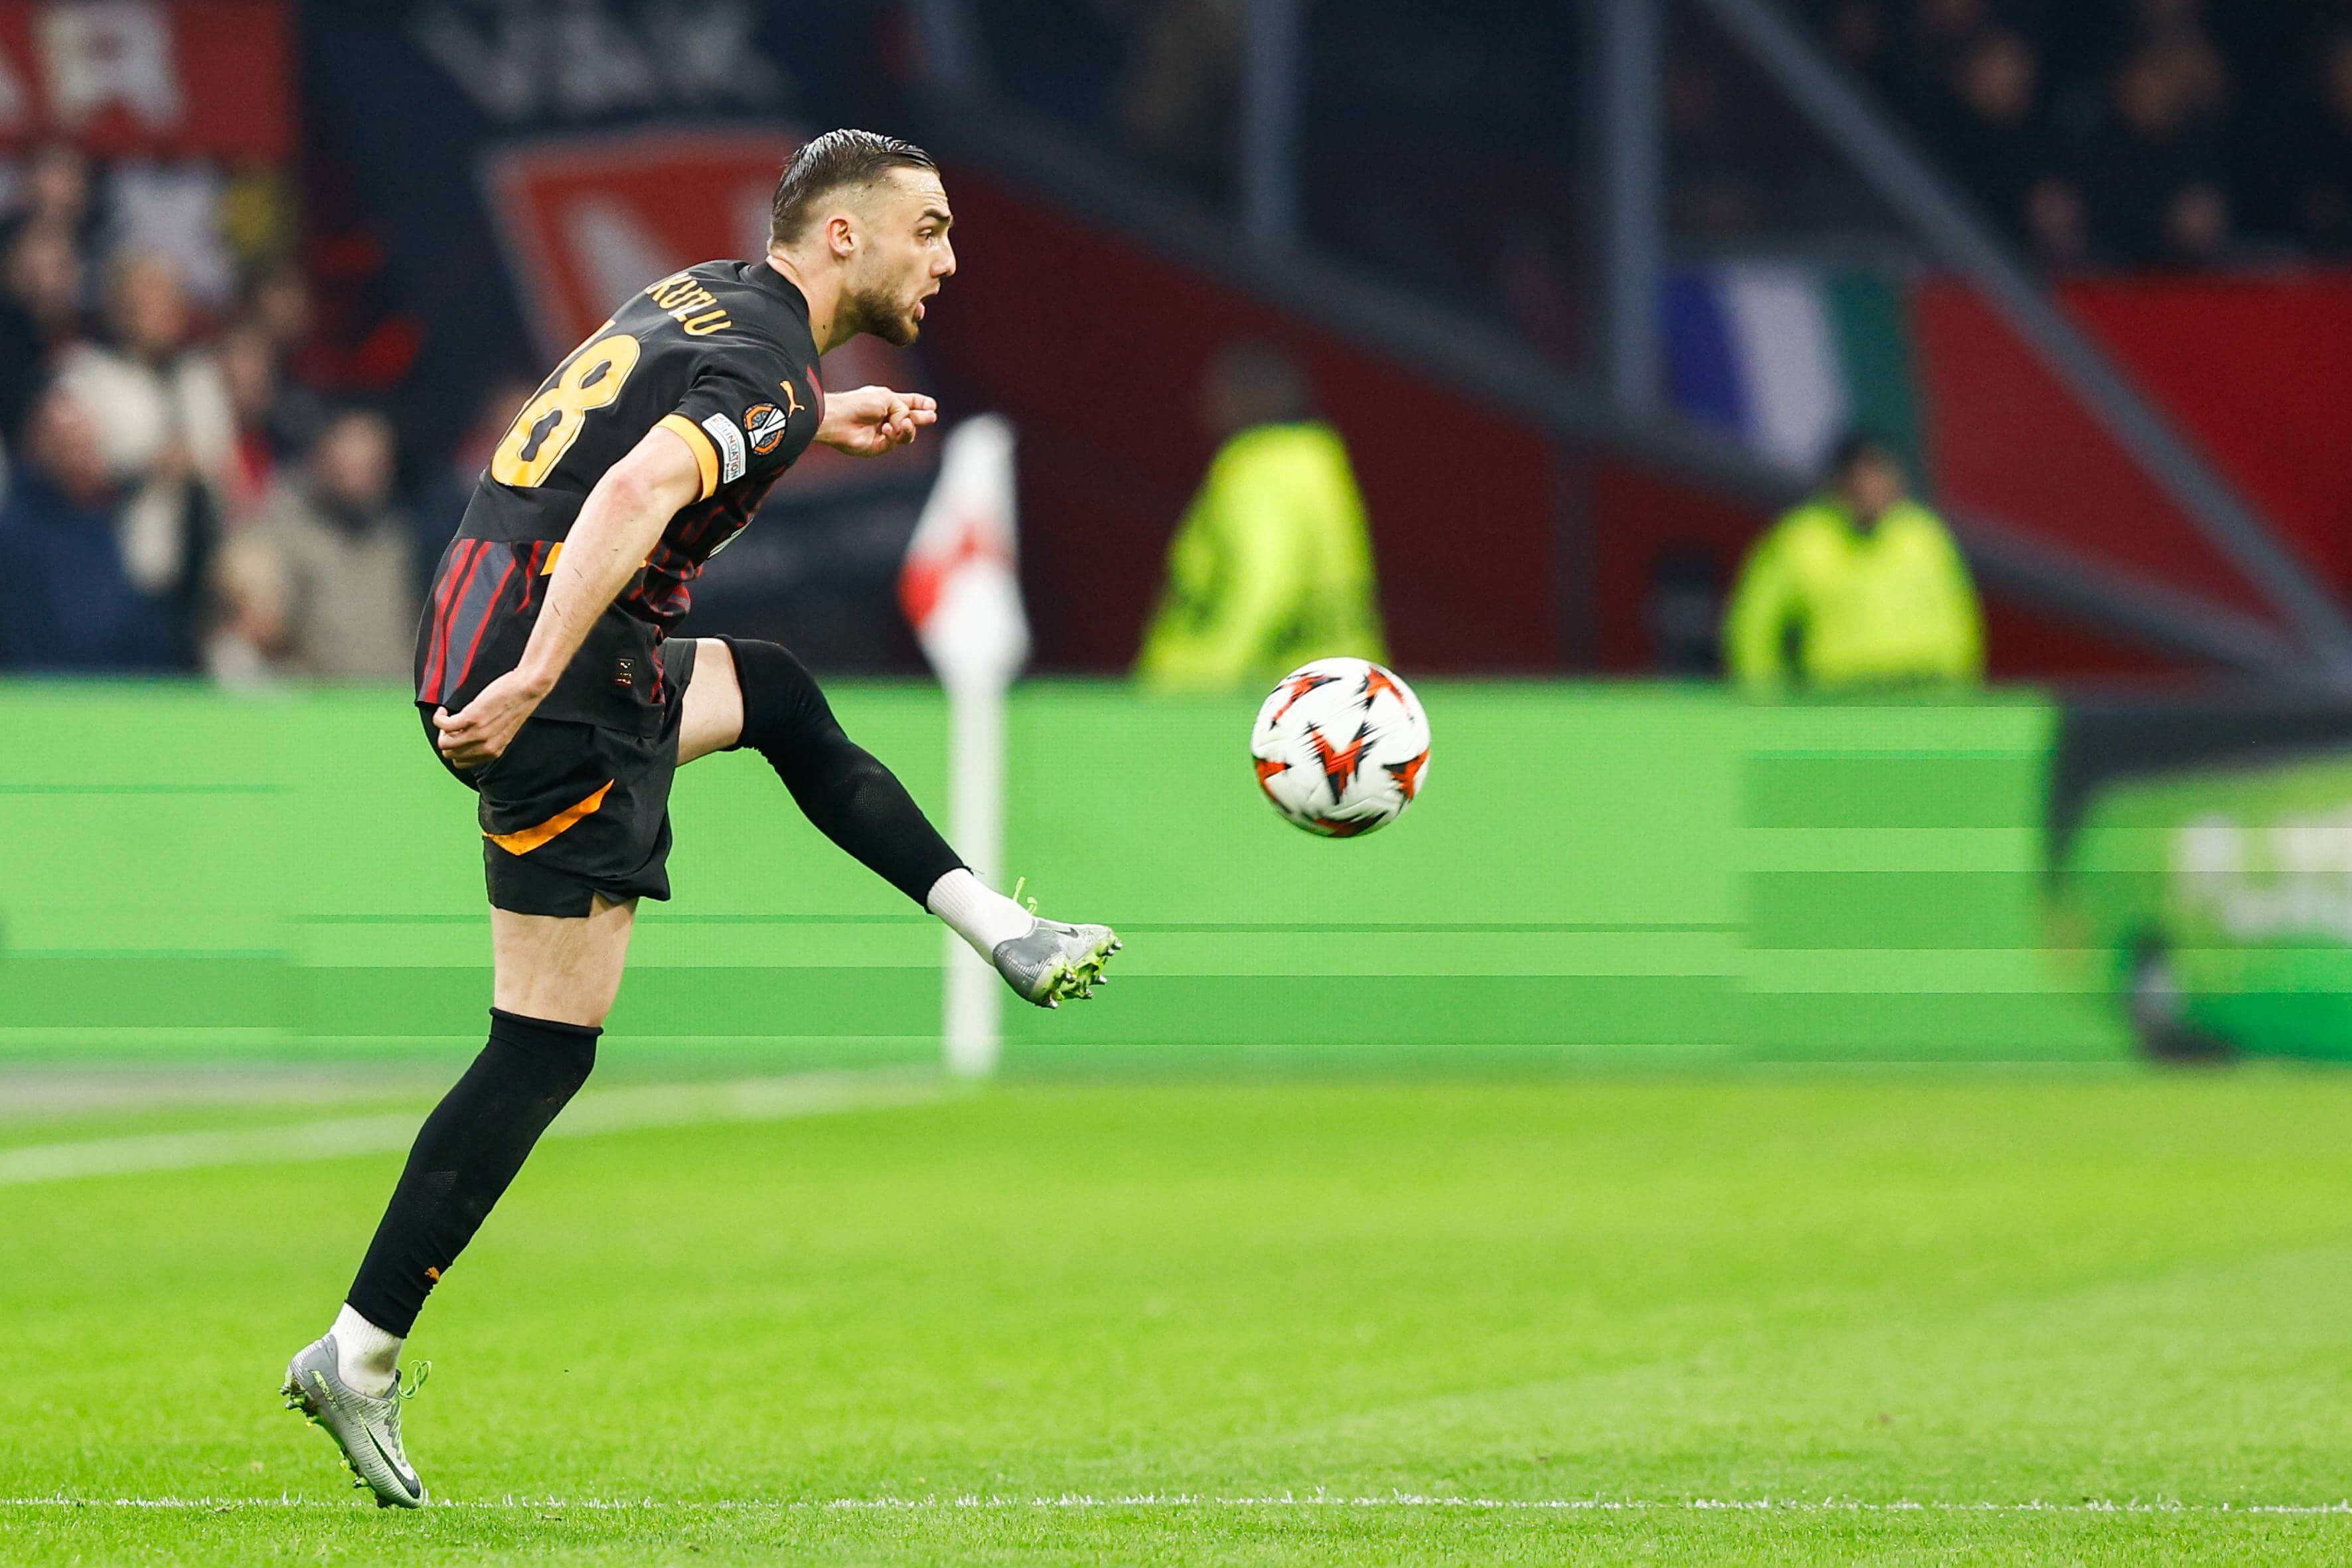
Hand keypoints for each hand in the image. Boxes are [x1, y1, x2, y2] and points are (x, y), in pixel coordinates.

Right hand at [433, 667, 548, 769]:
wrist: (527, 689)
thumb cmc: (515, 704)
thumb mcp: (503, 730)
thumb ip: (488, 740)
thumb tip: (466, 738)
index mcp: (494, 752)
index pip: (462, 763)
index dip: (454, 750)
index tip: (455, 736)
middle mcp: (486, 747)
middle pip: (450, 755)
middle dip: (445, 740)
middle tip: (450, 724)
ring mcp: (479, 734)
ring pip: (444, 744)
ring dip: (440, 730)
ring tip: (446, 717)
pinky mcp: (472, 718)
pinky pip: (443, 725)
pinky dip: (438, 718)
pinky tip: (444, 710)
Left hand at [815, 385, 937, 457]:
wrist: (838, 419)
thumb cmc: (858, 403)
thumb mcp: (887, 398)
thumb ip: (903, 408)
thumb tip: (907, 423)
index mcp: (886, 401)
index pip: (908, 402)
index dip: (921, 404)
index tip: (932, 405)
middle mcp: (885, 417)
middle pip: (911, 419)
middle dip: (922, 418)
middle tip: (931, 417)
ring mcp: (882, 433)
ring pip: (906, 434)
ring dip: (909, 428)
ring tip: (905, 423)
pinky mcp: (878, 447)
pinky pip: (895, 443)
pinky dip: (894, 435)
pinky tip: (887, 428)